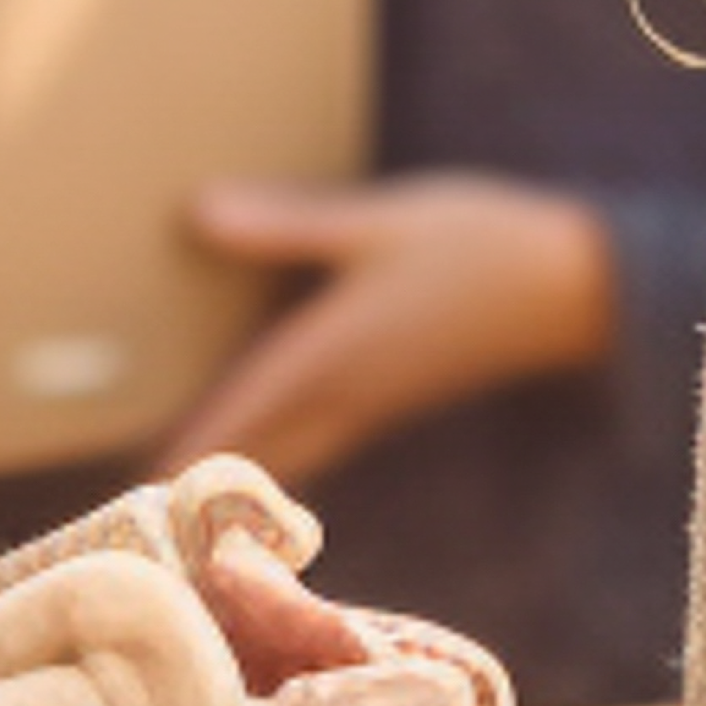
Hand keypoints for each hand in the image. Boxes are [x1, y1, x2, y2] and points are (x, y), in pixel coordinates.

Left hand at [166, 175, 616, 487]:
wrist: (577, 289)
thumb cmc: (479, 247)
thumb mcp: (382, 223)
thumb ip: (289, 226)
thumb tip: (196, 213)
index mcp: (328, 356)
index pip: (233, 418)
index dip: (178, 455)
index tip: (129, 491)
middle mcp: (343, 392)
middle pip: (251, 452)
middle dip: (196, 471)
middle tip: (136, 491)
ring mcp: (370, 400)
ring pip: (284, 448)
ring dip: (234, 457)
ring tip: (177, 464)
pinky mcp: (390, 391)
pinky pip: (313, 432)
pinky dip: (272, 435)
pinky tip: (258, 421)